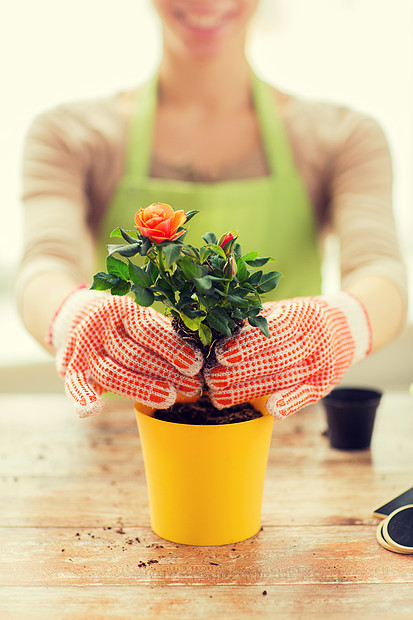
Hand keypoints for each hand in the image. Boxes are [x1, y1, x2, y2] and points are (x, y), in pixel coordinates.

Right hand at [49, 286, 202, 416]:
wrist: (79, 317)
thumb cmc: (127, 326)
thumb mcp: (145, 322)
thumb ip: (167, 337)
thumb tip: (199, 363)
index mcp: (121, 309)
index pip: (148, 330)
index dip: (172, 349)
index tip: (195, 365)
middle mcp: (99, 325)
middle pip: (133, 355)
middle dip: (166, 373)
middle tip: (193, 387)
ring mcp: (82, 347)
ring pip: (111, 372)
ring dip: (142, 389)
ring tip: (171, 399)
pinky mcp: (70, 367)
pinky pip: (74, 383)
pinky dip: (81, 397)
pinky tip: (92, 410)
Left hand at [204, 292, 370, 418]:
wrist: (345, 327)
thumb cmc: (300, 317)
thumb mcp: (282, 309)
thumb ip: (254, 319)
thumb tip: (217, 330)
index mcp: (300, 315)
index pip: (271, 332)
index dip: (246, 344)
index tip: (221, 354)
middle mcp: (314, 340)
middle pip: (275, 359)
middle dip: (240, 371)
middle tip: (211, 379)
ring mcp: (321, 364)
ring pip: (284, 379)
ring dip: (250, 391)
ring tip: (220, 397)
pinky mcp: (324, 384)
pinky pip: (306, 395)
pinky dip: (290, 403)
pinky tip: (270, 410)